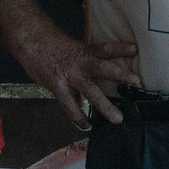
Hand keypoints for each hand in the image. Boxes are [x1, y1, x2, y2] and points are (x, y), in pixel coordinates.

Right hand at [0, 0, 136, 125]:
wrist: (31, 42)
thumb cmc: (53, 46)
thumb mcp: (73, 47)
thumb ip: (86, 58)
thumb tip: (100, 69)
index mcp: (85, 51)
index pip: (106, 48)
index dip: (120, 48)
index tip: (135, 49)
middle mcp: (80, 63)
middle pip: (103, 67)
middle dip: (120, 74)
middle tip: (137, 81)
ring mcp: (69, 76)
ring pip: (91, 91)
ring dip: (105, 105)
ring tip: (118, 119)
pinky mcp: (58, 86)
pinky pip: (70, 105)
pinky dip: (78, 116)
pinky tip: (86, 125)